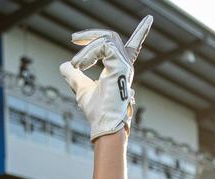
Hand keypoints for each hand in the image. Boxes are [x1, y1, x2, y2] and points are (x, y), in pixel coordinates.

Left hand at [59, 16, 152, 139]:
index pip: (134, 46)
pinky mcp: (120, 65)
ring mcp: (124, 64)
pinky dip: (88, 53)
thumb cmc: (97, 111)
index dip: (142, 32)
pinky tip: (80, 66)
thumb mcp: (81, 89)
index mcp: (119, 69)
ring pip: (105, 40)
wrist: (103, 124)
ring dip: (86, 48)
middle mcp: (125, 65)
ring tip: (75, 65)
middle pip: (111, 37)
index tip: (150, 19)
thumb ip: (74, 76)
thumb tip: (64, 66)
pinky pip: (103, 46)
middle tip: (73, 38)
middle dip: (91, 35)